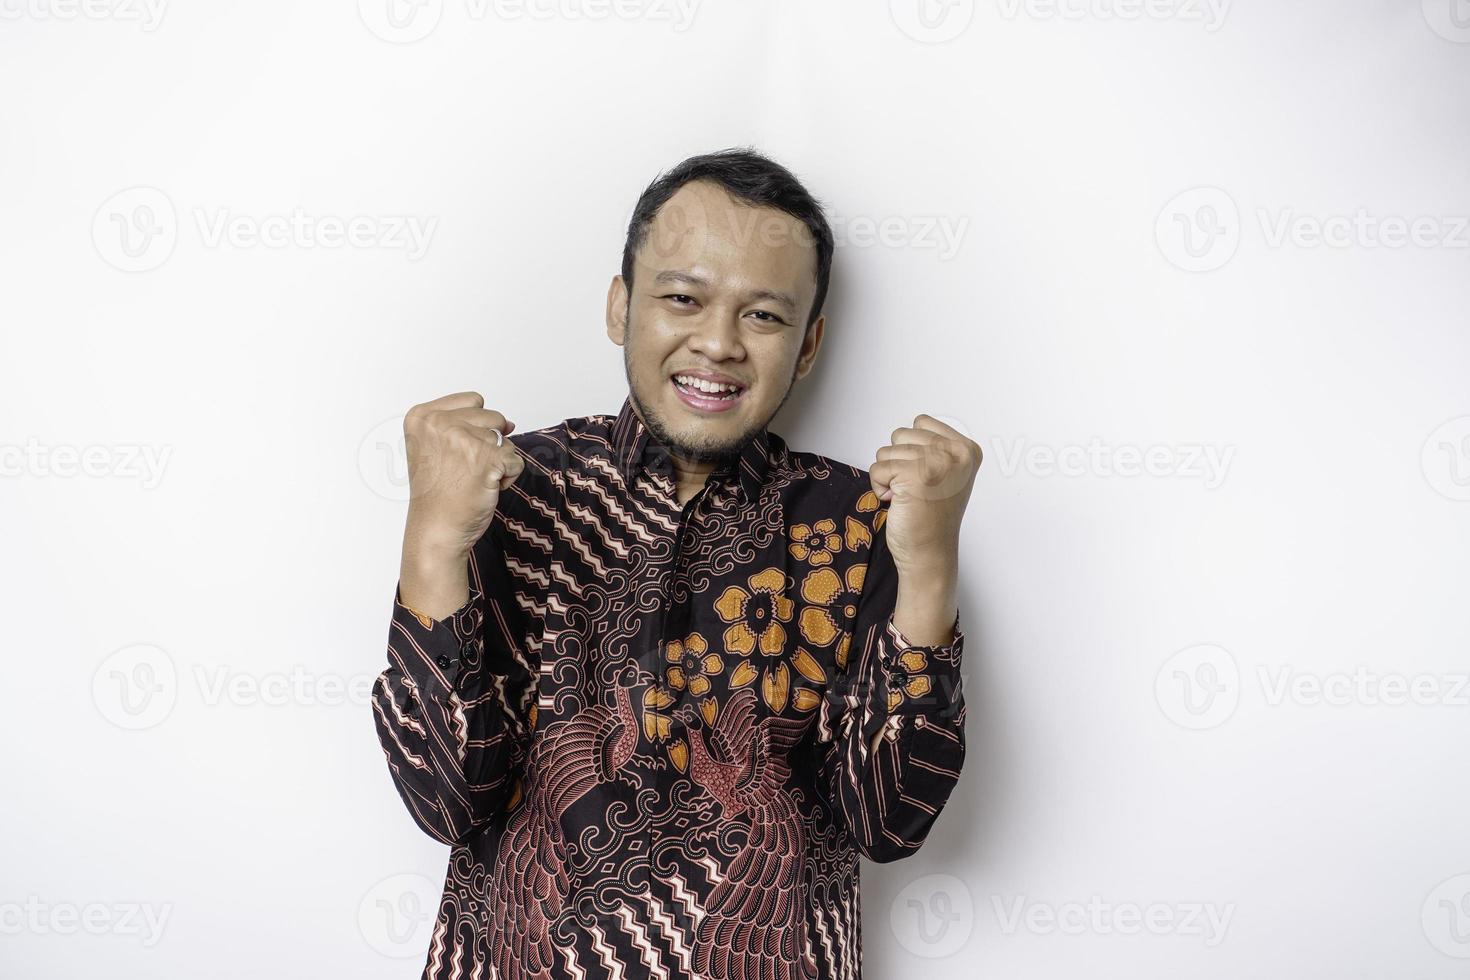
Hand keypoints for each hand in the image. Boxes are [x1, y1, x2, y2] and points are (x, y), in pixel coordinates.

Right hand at [402, 391, 522, 556]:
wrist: (436, 530)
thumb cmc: (438, 494)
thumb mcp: (437, 446)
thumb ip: (466, 424)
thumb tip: (510, 423)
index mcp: (422, 415)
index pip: (474, 401)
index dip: (474, 429)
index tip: (453, 455)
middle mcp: (439, 422)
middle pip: (492, 417)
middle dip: (487, 446)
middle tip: (461, 471)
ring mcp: (463, 439)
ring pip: (505, 440)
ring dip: (497, 463)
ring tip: (471, 480)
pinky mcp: (487, 459)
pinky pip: (516, 460)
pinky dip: (508, 478)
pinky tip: (484, 489)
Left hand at [868, 415, 981, 577]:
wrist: (930, 553)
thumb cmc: (933, 517)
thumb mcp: (947, 473)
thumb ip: (935, 447)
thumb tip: (912, 427)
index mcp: (967, 449)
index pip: (921, 422)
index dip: (912, 449)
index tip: (926, 476)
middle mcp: (956, 453)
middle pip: (901, 435)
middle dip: (898, 462)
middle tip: (915, 489)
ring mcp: (936, 463)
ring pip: (886, 451)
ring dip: (888, 476)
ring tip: (908, 496)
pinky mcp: (913, 475)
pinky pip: (877, 468)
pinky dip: (880, 487)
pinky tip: (898, 503)